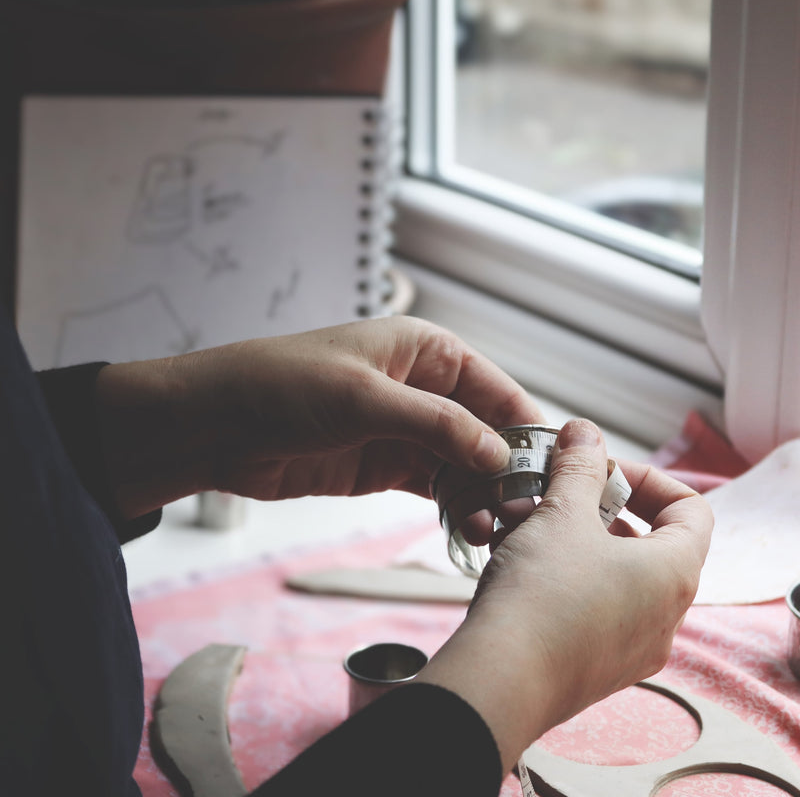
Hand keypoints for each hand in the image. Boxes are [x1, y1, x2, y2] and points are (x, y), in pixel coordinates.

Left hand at [95, 316, 542, 517]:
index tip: (555, 470)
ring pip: (463, 464)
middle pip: (486, 431)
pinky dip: (454, 505)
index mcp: (425, 352)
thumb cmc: (283, 386)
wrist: (214, 425)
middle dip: (507, 469)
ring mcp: (404, 430)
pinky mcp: (384, 466)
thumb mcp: (365, 398)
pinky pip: (434, 486)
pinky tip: (469, 526)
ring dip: (483, 494)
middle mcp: (423, 389)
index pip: (496, 389)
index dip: (527, 427)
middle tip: (526, 512)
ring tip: (498, 528)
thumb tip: (501, 454)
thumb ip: (437, 425)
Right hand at [416, 418, 712, 773]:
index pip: (691, 509)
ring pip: (614, 574)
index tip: (600, 470)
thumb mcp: (562, 513)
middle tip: (558, 495)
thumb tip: (584, 431)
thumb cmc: (542, 594)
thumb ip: (580, 466)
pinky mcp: (597, 665)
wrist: (501, 677)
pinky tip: (519, 563)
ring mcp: (632, 648)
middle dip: (599, 507)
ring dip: (575, 540)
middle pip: (650, 541)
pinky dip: (565, 576)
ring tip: (526, 526)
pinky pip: (593, 607)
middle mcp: (665, 616)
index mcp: (673, 574)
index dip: (647, 477)